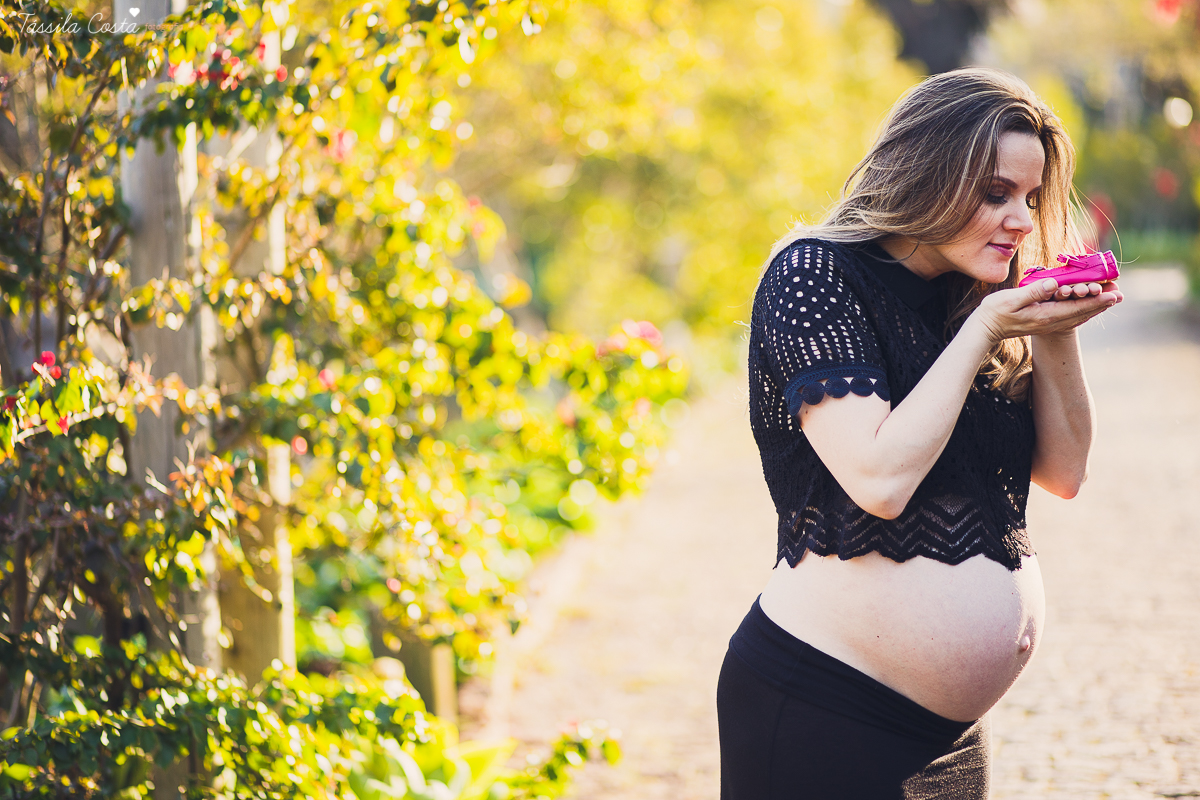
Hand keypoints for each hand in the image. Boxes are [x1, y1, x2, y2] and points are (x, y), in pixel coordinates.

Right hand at [972, 277, 1122, 342]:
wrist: (985, 329)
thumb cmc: (995, 312)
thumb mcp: (1011, 299)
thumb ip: (1033, 291)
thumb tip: (1053, 284)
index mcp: (1045, 315)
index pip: (1076, 307)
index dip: (1096, 300)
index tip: (1113, 294)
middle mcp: (1050, 322)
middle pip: (1081, 313)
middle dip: (1101, 304)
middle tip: (1120, 296)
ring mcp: (1047, 324)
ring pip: (1077, 316)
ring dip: (1094, 308)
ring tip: (1109, 300)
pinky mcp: (1043, 322)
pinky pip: (1069, 317)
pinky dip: (1081, 311)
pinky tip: (1087, 307)